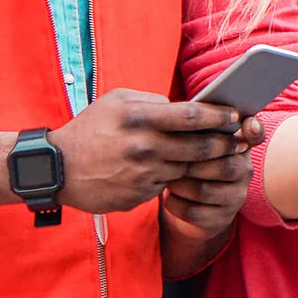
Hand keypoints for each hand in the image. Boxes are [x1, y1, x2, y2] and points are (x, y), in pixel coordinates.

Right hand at [50, 89, 247, 213]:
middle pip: (199, 147)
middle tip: (239, 140)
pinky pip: (166, 185)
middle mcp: (145, 148)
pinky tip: (178, 172)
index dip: (219, 116)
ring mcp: (143, 175)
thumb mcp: (115, 102)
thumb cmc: (88, 129)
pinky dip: (174, 178)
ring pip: (187, 169)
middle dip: (224, 144)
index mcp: (140, 119)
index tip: (235, 115)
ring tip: (217, 156)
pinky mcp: (139, 196)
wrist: (57, 169)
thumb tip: (181, 106)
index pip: (192, 116)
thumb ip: (151, 101)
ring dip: (204, 164)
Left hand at [162, 117, 262, 239]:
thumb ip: (199, 128)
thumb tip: (188, 109)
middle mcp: (244, 172)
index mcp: (239, 147)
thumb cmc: (191, 164)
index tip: (248, 125)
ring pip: (205, 190)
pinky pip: (194, 211)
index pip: (255, 136)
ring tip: (167, 177)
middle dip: (192, 163)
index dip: (253, 131)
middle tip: (170, 159)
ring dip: (180, 183)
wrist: (192, 207)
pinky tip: (169, 195)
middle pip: (225, 166)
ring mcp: (235, 198)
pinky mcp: (220, 219)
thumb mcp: (196, 144)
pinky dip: (175, 202)